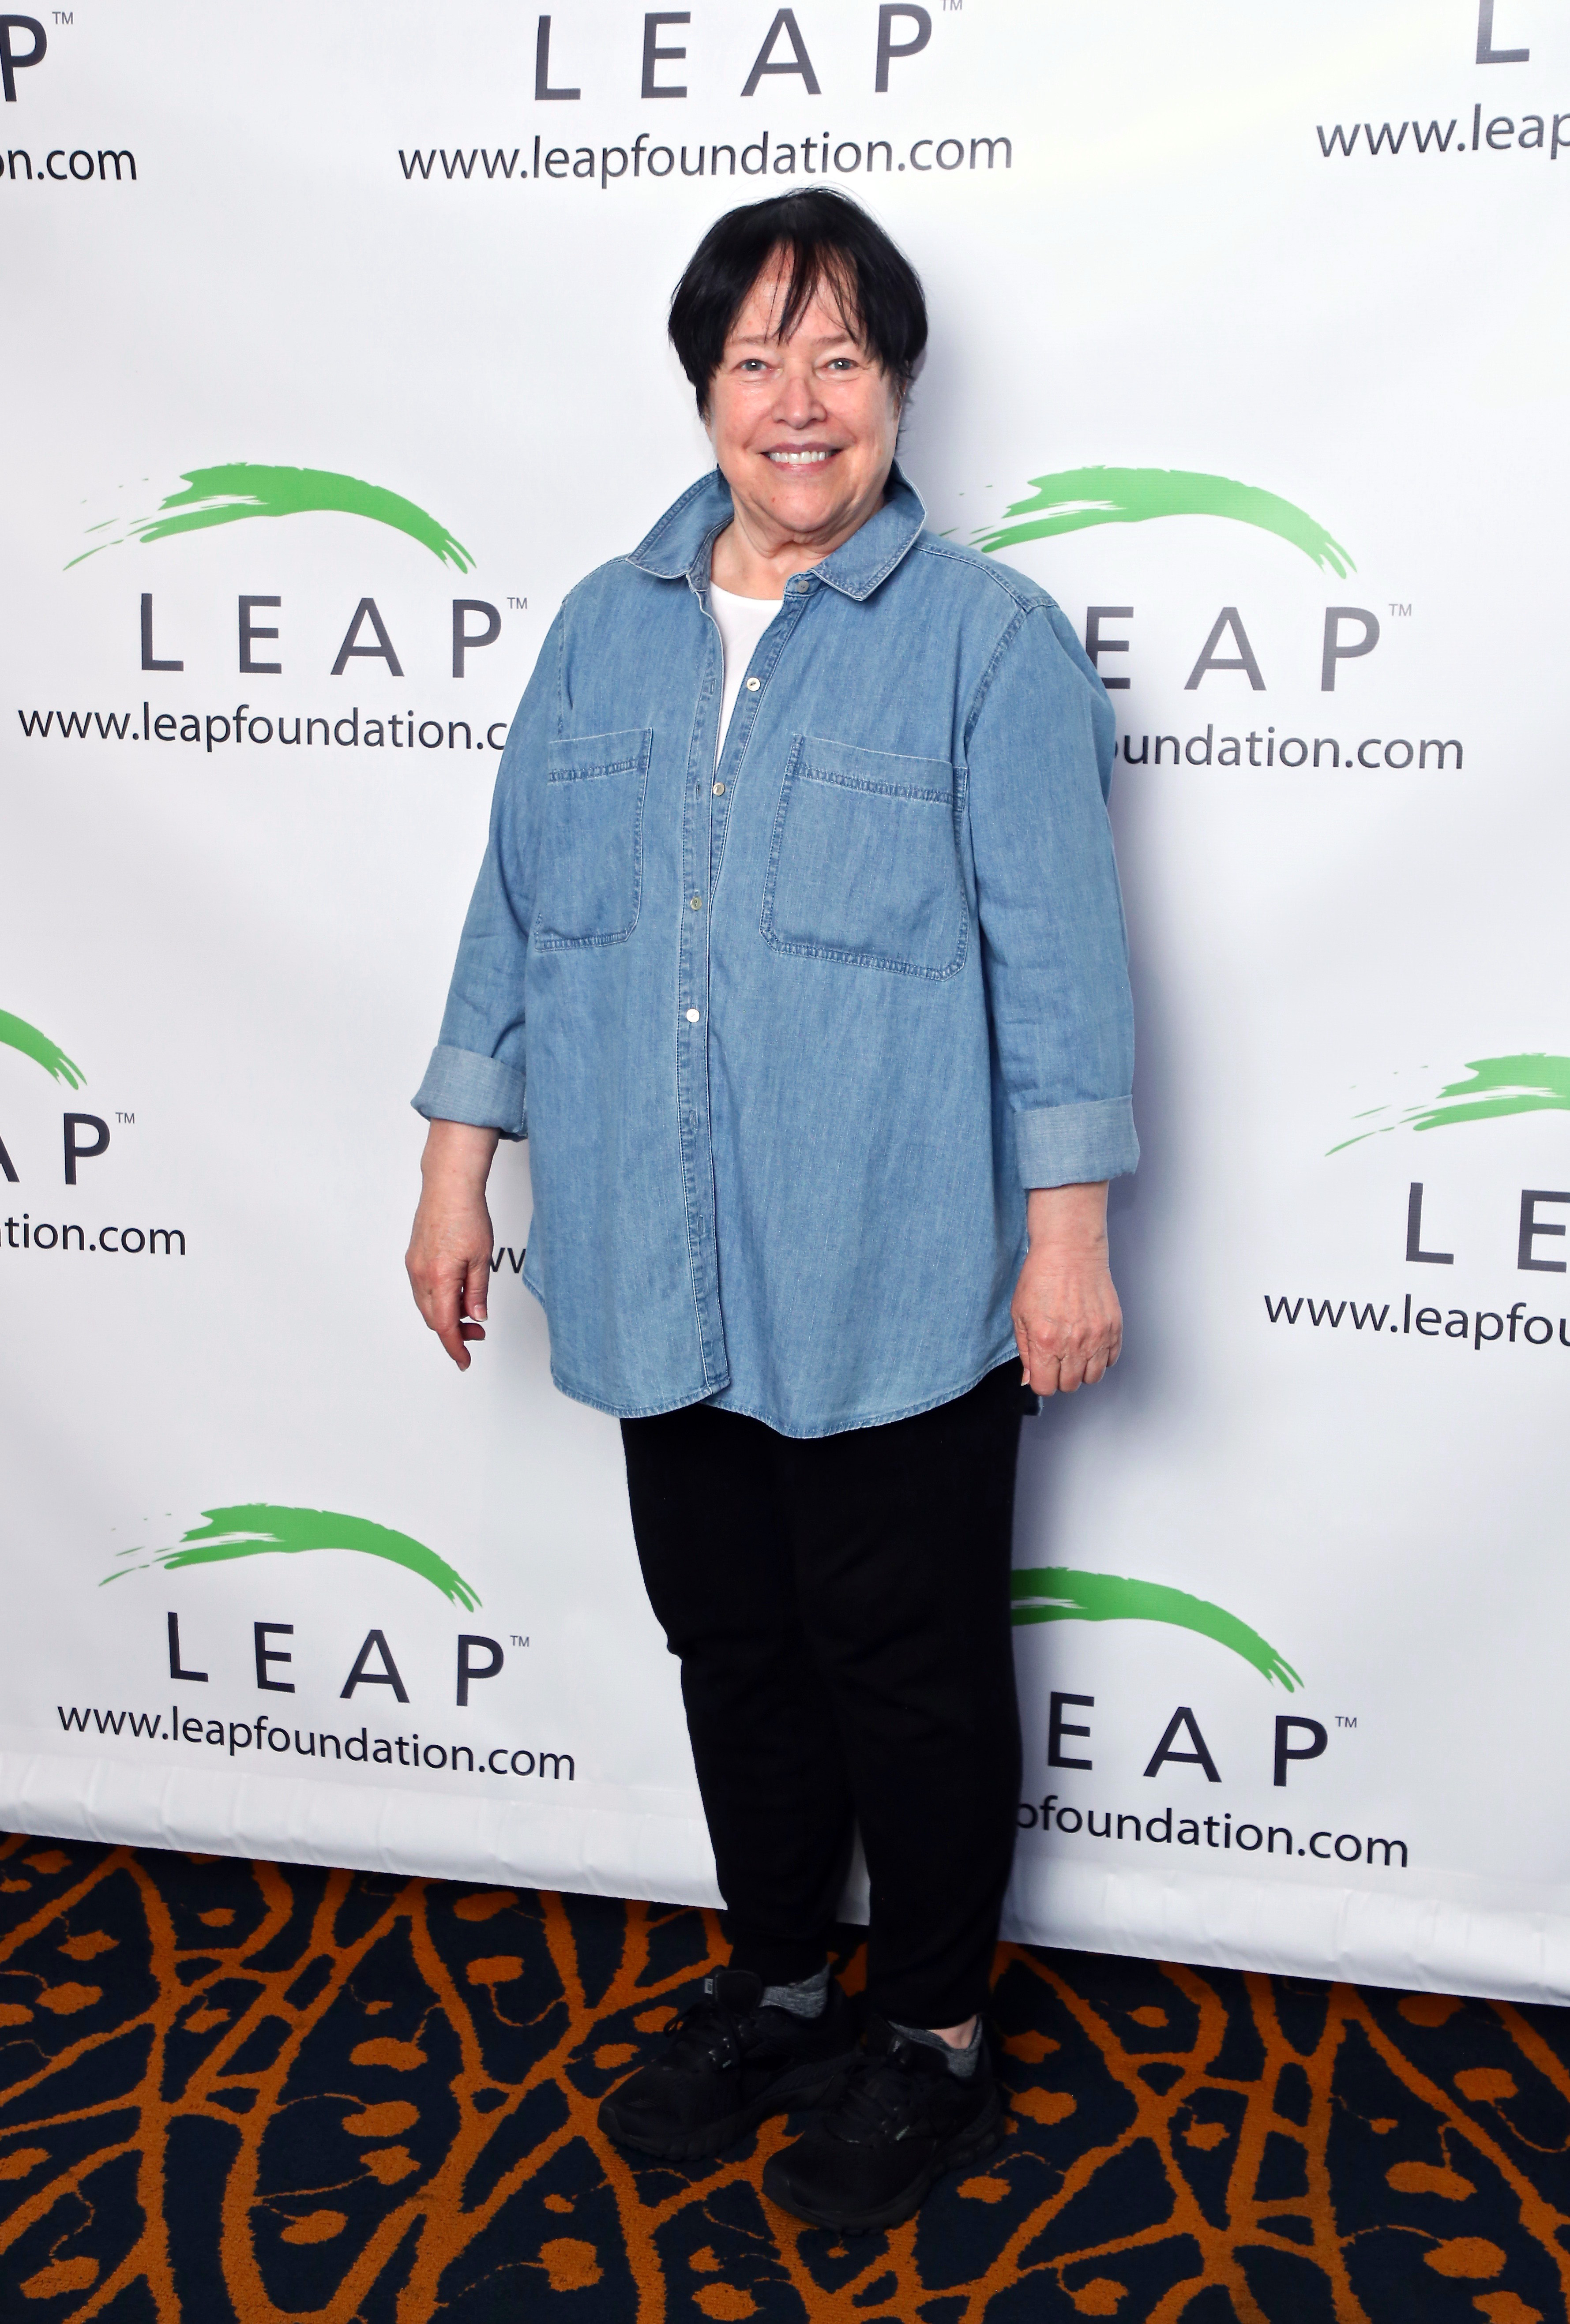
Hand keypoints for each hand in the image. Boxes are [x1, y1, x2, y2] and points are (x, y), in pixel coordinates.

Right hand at [405, 1120, 500, 1369]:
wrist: (449, 1186)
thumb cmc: (467, 1214)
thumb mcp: (481, 1258)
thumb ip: (477, 1292)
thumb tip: (476, 1317)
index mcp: (439, 1277)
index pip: (444, 1325)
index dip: (455, 1347)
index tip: (464, 1361)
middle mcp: (420, 1274)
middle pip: (433, 1319)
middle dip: (454, 1332)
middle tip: (478, 1333)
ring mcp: (414, 1266)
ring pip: (427, 1305)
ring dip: (446, 1315)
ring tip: (470, 1310)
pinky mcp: (413, 1258)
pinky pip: (423, 1289)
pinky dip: (439, 1299)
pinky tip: (457, 1292)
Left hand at [1011, 1182, 1121, 1395]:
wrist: (1069, 1251)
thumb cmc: (1041, 1277)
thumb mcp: (1019, 1315)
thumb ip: (1025, 1350)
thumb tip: (1030, 1377)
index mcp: (1046, 1342)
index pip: (1045, 1387)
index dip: (1041, 1380)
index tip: (1041, 1369)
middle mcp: (1074, 1343)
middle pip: (1070, 1385)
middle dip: (1060, 1376)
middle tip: (1057, 1358)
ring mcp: (1097, 1336)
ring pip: (1093, 1377)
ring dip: (1082, 1369)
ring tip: (1074, 1351)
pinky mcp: (1114, 1327)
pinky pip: (1111, 1359)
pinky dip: (1101, 1356)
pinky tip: (1089, 1341)